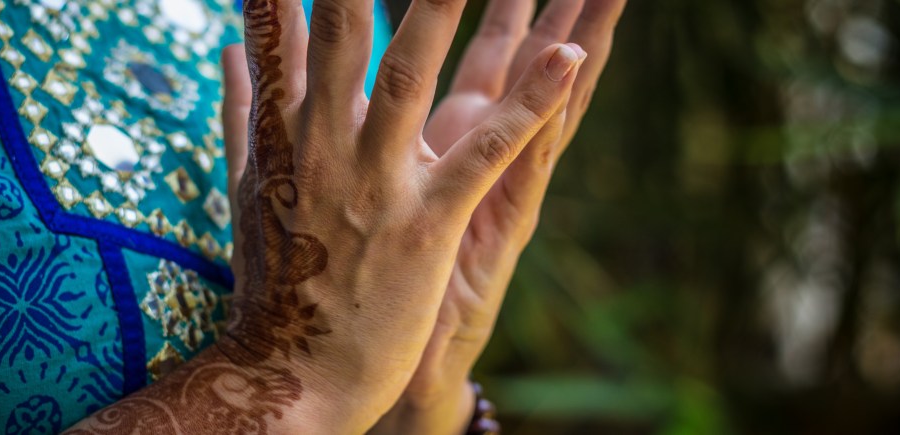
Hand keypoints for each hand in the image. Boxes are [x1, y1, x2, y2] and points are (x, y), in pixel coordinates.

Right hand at [65, 0, 584, 432]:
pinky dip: (529, 105)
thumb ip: (243, 110)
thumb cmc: (275, 278)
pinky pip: (484, 155)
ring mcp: (375, 184)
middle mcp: (325, 145)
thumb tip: (224, 46)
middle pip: (346, 34)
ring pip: (414, 77)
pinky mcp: (424, 225)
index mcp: (285, 132)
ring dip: (445, 7)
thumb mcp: (250, 186)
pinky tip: (572, 57)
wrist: (289, 372)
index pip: (281, 30)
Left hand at [368, 1, 626, 432]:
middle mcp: (482, 156)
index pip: (493, 54)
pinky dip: (548, 113)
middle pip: (525, 64)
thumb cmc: (364, 271)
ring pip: (545, 100)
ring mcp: (497, 190)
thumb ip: (355, 126)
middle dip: (551, 5)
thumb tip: (326, 72)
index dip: (510, 3)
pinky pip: (525, 160)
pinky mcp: (495, 229)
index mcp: (452, 138)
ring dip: (573, 39)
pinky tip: (573, 67)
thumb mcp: (362, 184)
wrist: (370, 361)